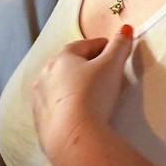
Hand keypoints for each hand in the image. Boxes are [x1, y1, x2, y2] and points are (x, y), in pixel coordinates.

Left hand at [30, 25, 133, 165]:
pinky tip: (77, 113)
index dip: (102, 46)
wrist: (73, 137)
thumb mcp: (112, 66)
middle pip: (68, 64)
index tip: (114, 51)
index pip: (84, 45)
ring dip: (72, 85)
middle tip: (104, 72)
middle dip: (85, 65)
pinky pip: (55, 106)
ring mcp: (40, 98)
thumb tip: (125, 28)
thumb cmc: (93, 95)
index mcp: (62, 58)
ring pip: (59, 85)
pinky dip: (66, 105)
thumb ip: (119, 46)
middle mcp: (45, 74)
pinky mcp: (40, 120)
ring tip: (90, 94)